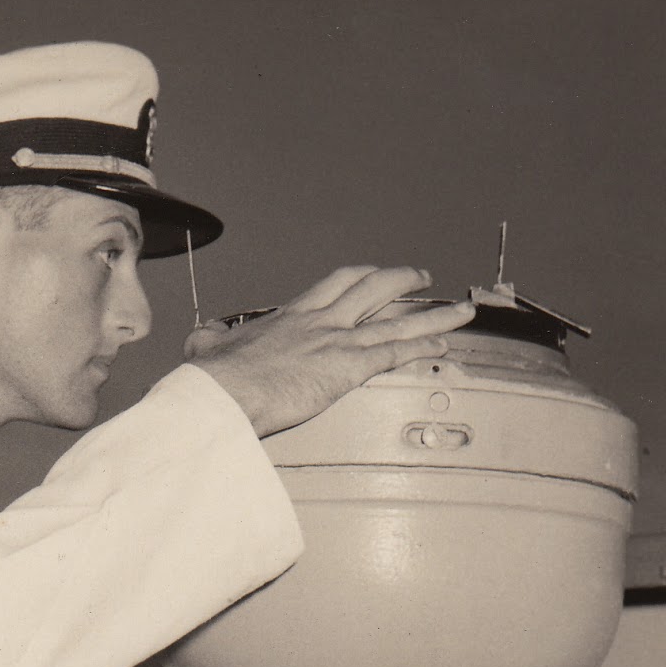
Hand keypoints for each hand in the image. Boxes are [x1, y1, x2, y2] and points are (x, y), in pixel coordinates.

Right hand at [185, 266, 476, 437]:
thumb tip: (205, 334)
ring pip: (397, 319)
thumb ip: (212, 338)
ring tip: (460, 311)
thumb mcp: (208, 348)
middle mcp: (321, 321)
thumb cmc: (216, 378)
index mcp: (291, 316)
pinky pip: (396, 353)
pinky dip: (423, 347)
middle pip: (373, 289)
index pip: (335, 284)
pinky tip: (444, 346)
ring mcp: (337, 341)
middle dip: (402, 281)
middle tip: (422, 277)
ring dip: (433, 315)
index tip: (375, 274)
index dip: (362, 276)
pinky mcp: (348, 367)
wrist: (223, 393)